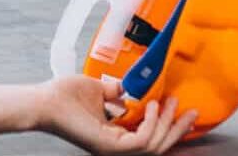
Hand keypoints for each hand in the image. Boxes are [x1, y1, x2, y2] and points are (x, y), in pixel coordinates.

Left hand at [36, 76, 198, 154]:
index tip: (180, 108)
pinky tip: (152, 106)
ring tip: (168, 103)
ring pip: (153, 145)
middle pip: (158, 146)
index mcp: (115, 136)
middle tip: (192, 112)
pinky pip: (141, 140)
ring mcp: (113, 149)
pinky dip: (151, 123)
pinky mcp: (109, 146)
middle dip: (177, 129)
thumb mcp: (99, 92)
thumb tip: (130, 88)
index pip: (149, 137)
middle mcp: (116, 147)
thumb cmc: (64, 97)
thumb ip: (116, 94)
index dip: (168, 125)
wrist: (45, 100)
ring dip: (166, 124)